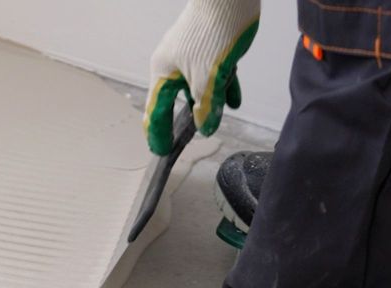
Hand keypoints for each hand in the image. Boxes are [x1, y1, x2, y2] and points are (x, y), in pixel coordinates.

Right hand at [146, 0, 259, 154]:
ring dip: (210, 102)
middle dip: (184, 119)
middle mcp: (174, 65)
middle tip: (184, 141)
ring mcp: (193, 56)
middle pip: (177, 100)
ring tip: (218, 119)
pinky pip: (215, 75)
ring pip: (199, 87)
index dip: (158, 134)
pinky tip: (235, 101)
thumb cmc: (211, 33)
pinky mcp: (211, 47)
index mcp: (164, 73)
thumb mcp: (208, 78)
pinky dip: (224, 88)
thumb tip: (205, 128)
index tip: (162, 152)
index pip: (155, 111)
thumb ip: (206, 106)